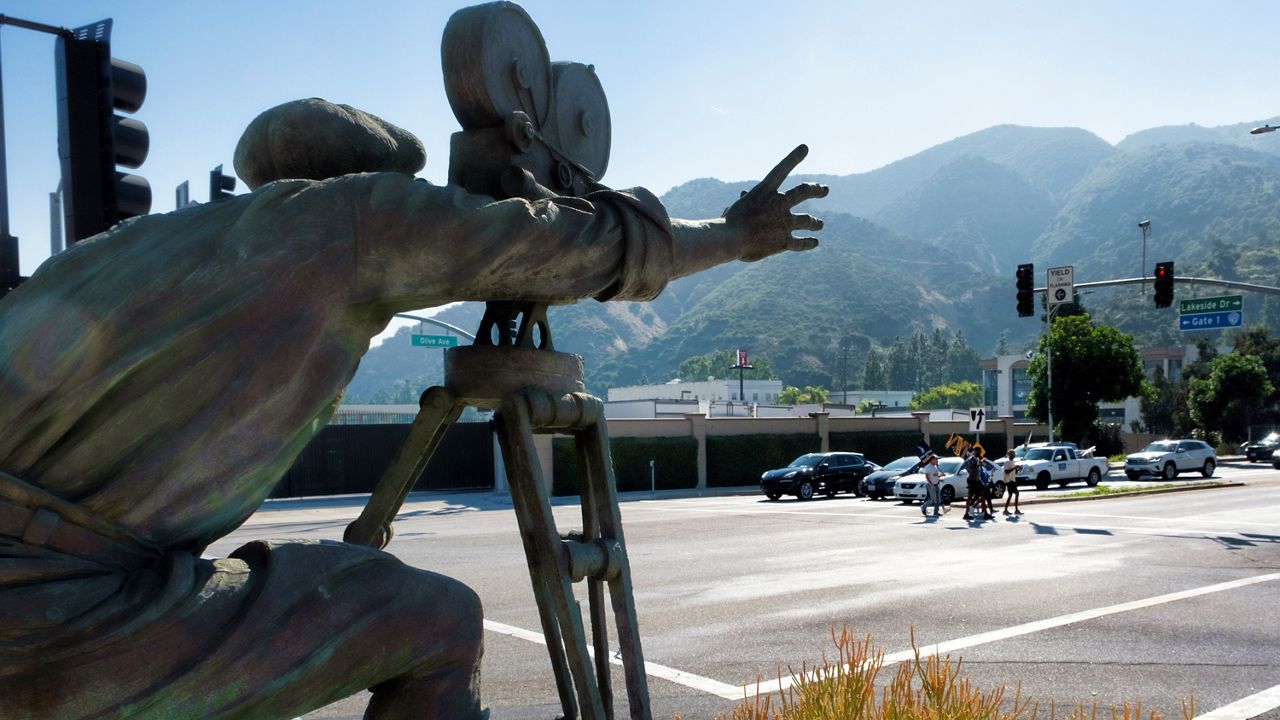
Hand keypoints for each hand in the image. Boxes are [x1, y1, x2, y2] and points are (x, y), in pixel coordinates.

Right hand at [722, 145, 828, 261]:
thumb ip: (746, 199)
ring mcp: (784, 222)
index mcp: (764, 191)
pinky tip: (814, 243)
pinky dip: (808, 243)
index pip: (781, 169)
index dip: (793, 158)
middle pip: (804, 192)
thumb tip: (745, 193)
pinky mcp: (784, 241)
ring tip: (819, 224)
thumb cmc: (729, 222)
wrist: (729, 238)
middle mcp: (778, 203)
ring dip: (815, 222)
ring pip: (808, 220)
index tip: (805, 148)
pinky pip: (801, 242)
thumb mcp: (738, 206)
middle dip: (816, 190)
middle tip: (824, 190)